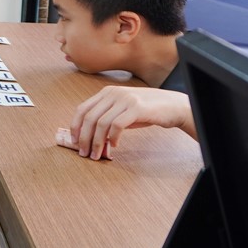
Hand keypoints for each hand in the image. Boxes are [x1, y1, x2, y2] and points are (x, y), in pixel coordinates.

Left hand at [70, 85, 196, 159]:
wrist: (173, 106)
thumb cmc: (146, 111)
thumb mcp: (122, 110)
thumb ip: (106, 118)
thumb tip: (87, 136)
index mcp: (106, 92)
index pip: (82, 109)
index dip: (75, 126)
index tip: (74, 142)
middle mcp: (113, 93)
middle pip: (89, 117)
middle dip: (84, 138)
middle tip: (84, 153)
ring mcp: (125, 99)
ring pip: (101, 123)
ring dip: (97, 142)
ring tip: (97, 155)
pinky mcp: (137, 108)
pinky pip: (117, 125)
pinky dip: (113, 138)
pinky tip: (115, 146)